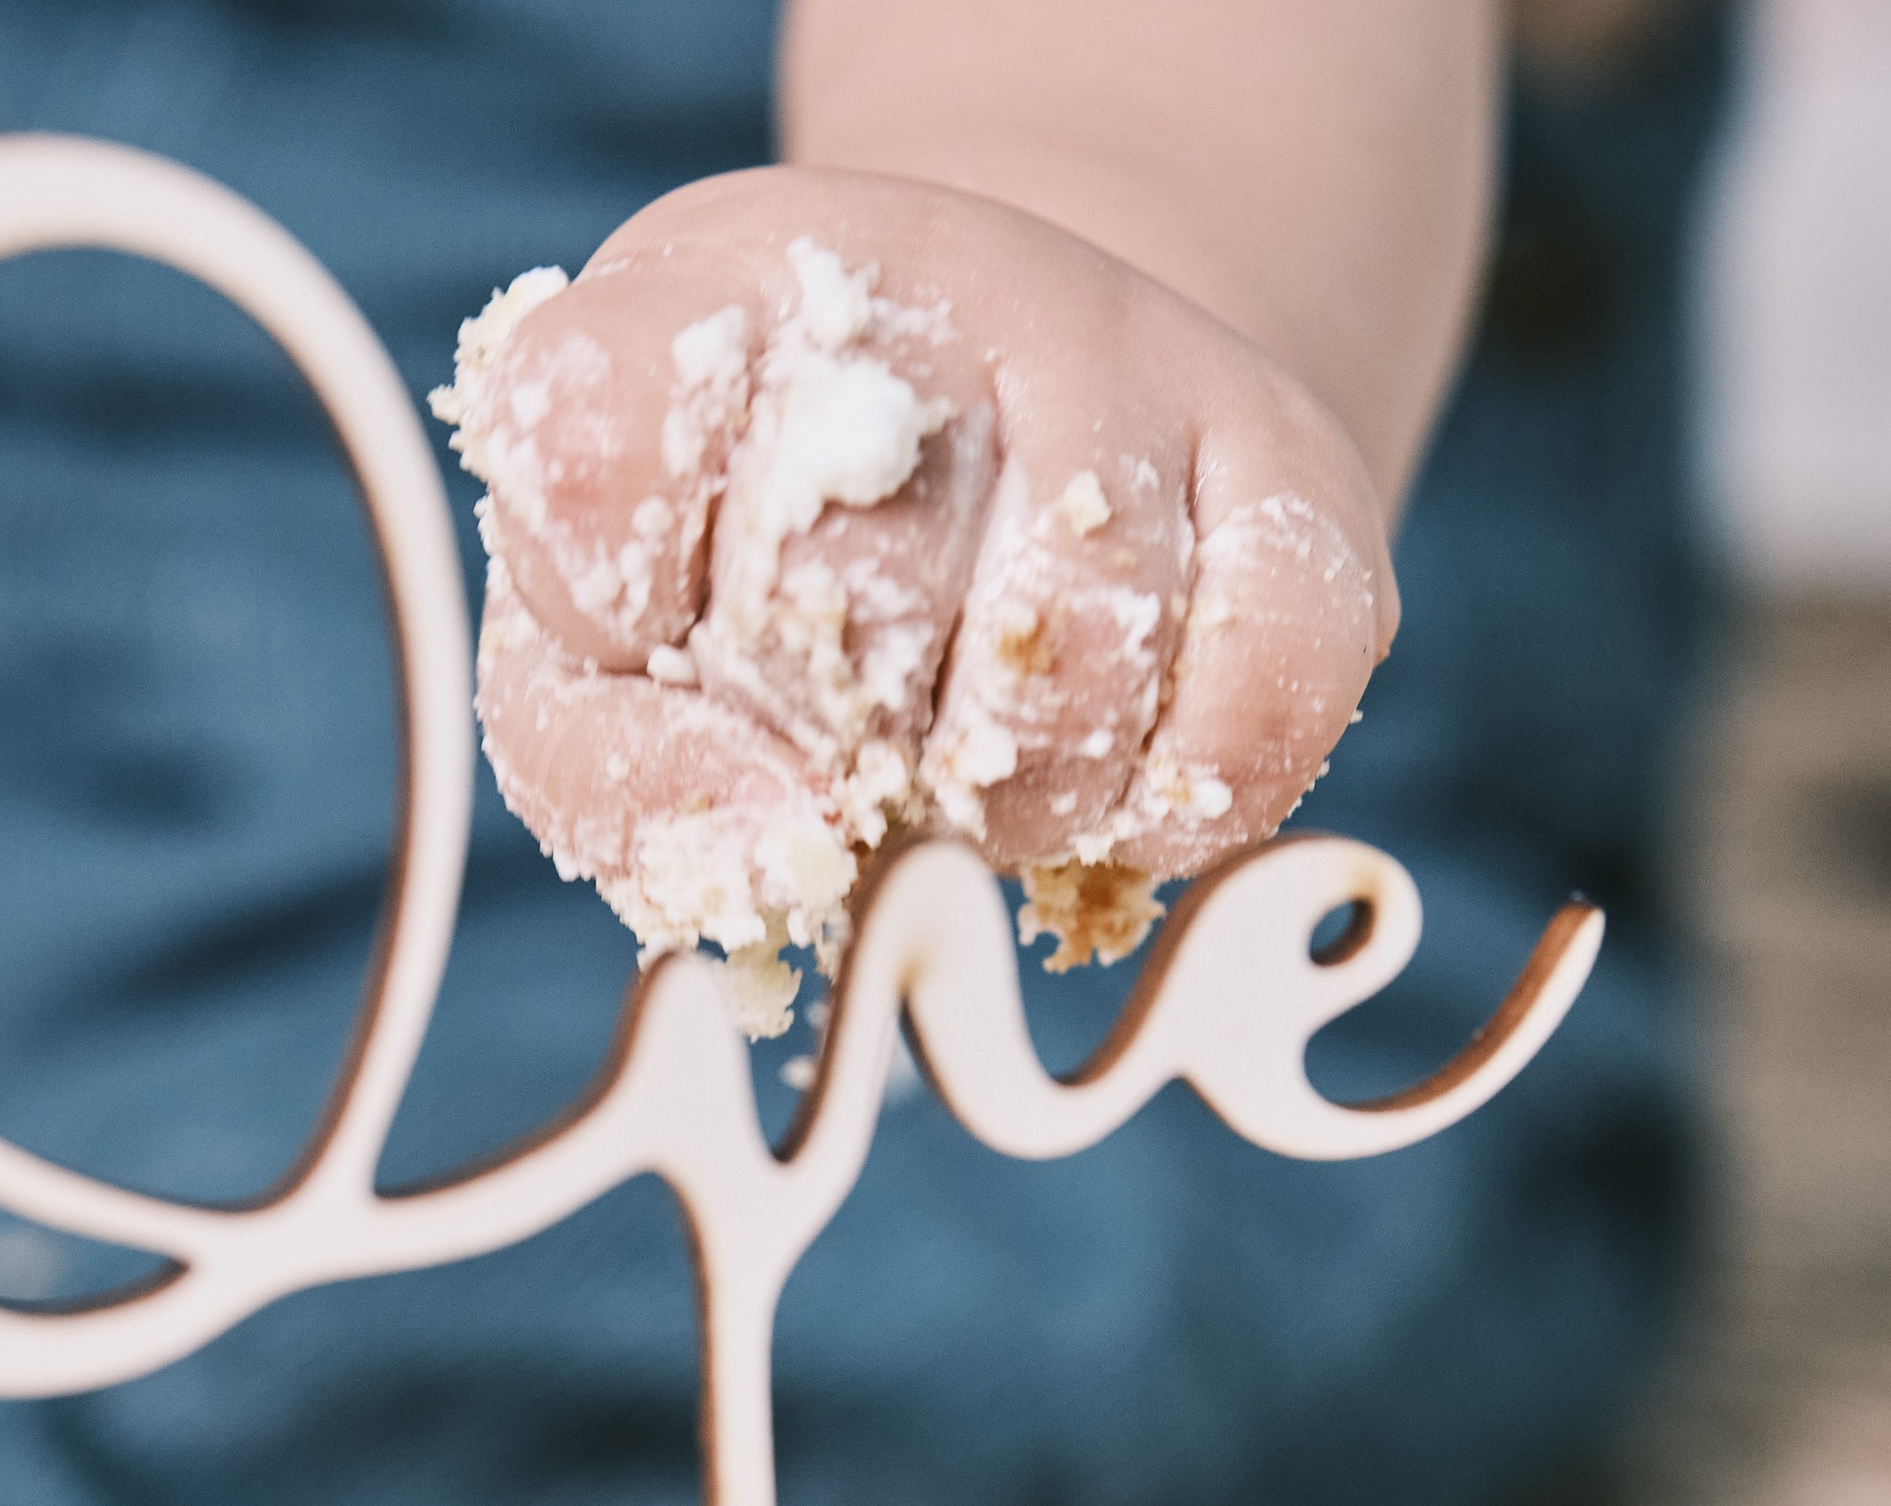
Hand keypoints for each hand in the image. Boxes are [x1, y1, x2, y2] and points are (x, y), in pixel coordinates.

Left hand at [436, 167, 1394, 1032]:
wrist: (1019, 461)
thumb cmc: (768, 609)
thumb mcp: (613, 672)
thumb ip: (605, 764)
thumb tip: (778, 837)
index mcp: (691, 313)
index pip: (598, 428)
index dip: (614, 599)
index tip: (650, 639)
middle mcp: (918, 283)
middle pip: (850, 597)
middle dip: (840, 744)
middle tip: (849, 736)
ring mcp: (1124, 350)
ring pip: (1063, 665)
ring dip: (1010, 800)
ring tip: (979, 776)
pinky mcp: (1291, 456)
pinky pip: (1260, 690)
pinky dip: (1180, 798)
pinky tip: (1120, 782)